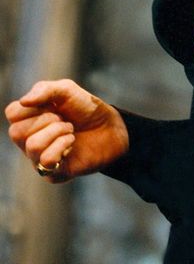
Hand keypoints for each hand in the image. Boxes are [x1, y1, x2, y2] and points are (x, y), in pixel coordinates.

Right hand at [5, 79, 128, 182]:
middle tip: (63, 119)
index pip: (12, 113)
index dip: (34, 106)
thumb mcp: (67, 90)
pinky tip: (71, 144)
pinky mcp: (53, 173)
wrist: (111, 126)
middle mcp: (29, 141)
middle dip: (46, 120)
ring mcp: (39, 159)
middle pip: (17, 132)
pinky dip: (62, 146)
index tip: (53, 104)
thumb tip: (23, 101)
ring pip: (32, 146)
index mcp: (29, 120)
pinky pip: (46, 161)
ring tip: (70, 130)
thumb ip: (45, 90)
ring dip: (57, 132)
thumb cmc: (86, 108)